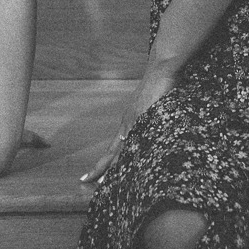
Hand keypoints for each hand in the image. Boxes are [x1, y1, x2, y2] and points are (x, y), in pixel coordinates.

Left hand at [81, 70, 176, 185]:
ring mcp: (135, 118)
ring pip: (120, 147)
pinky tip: (127, 161)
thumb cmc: (158, 89)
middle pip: (112, 151)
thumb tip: (149, 140)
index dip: (105, 163)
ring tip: (101, 180)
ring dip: (112, 164)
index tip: (93, 176)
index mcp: (128, 124)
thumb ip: (148, 124)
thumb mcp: (151, 111)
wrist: (163, 68)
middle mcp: (128, 123)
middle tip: (86, 181)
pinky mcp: (144, 113)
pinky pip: (135, 135)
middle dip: (100, 167)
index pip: (114, 148)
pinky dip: (130, 149)